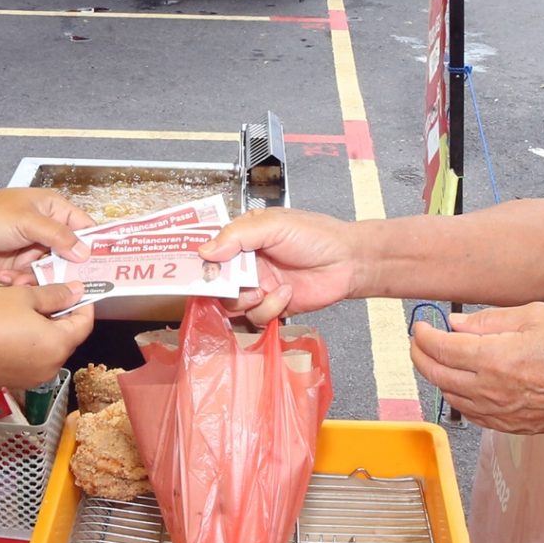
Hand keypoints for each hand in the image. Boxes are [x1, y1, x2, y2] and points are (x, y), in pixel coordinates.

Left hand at [0, 188, 91, 281]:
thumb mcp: (26, 221)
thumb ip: (57, 236)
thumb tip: (85, 252)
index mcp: (54, 210)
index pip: (85, 227)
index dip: (96, 244)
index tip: (104, 265)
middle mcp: (48, 230)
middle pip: (72, 255)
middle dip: (67, 269)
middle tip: (70, 284)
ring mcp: (34, 249)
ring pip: (52, 271)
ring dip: (39, 278)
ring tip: (22, 276)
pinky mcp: (21, 266)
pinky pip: (32, 280)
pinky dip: (21, 281)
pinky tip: (7, 276)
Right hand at [0, 283, 92, 389]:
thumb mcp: (23, 296)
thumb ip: (55, 294)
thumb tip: (77, 291)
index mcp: (58, 345)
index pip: (85, 323)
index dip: (83, 303)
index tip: (74, 288)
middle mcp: (51, 366)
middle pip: (68, 336)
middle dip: (60, 313)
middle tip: (45, 293)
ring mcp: (34, 376)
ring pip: (50, 346)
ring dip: (44, 326)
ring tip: (25, 307)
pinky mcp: (17, 380)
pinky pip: (34, 357)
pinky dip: (31, 341)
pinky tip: (14, 325)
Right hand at [199, 208, 361, 327]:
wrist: (348, 262)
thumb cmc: (316, 235)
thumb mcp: (274, 224)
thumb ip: (237, 235)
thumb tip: (205, 251)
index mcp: (243, 239)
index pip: (210, 251)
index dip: (200, 261)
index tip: (195, 268)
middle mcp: (247, 264)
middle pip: (215, 282)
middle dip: (220, 286)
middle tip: (230, 284)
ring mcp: (259, 286)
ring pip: (231, 304)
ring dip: (245, 299)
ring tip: (262, 288)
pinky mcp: (272, 306)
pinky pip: (255, 318)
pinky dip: (269, 308)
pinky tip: (285, 293)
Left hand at [408, 303, 543, 436]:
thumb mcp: (537, 317)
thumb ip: (491, 320)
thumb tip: (456, 324)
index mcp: (495, 359)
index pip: (441, 348)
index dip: (423, 335)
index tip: (420, 326)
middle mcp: (490, 390)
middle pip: (436, 374)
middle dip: (420, 355)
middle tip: (418, 341)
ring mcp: (497, 412)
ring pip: (448, 395)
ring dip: (435, 376)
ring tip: (437, 358)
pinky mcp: (507, 426)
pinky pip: (468, 412)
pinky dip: (455, 395)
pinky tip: (459, 383)